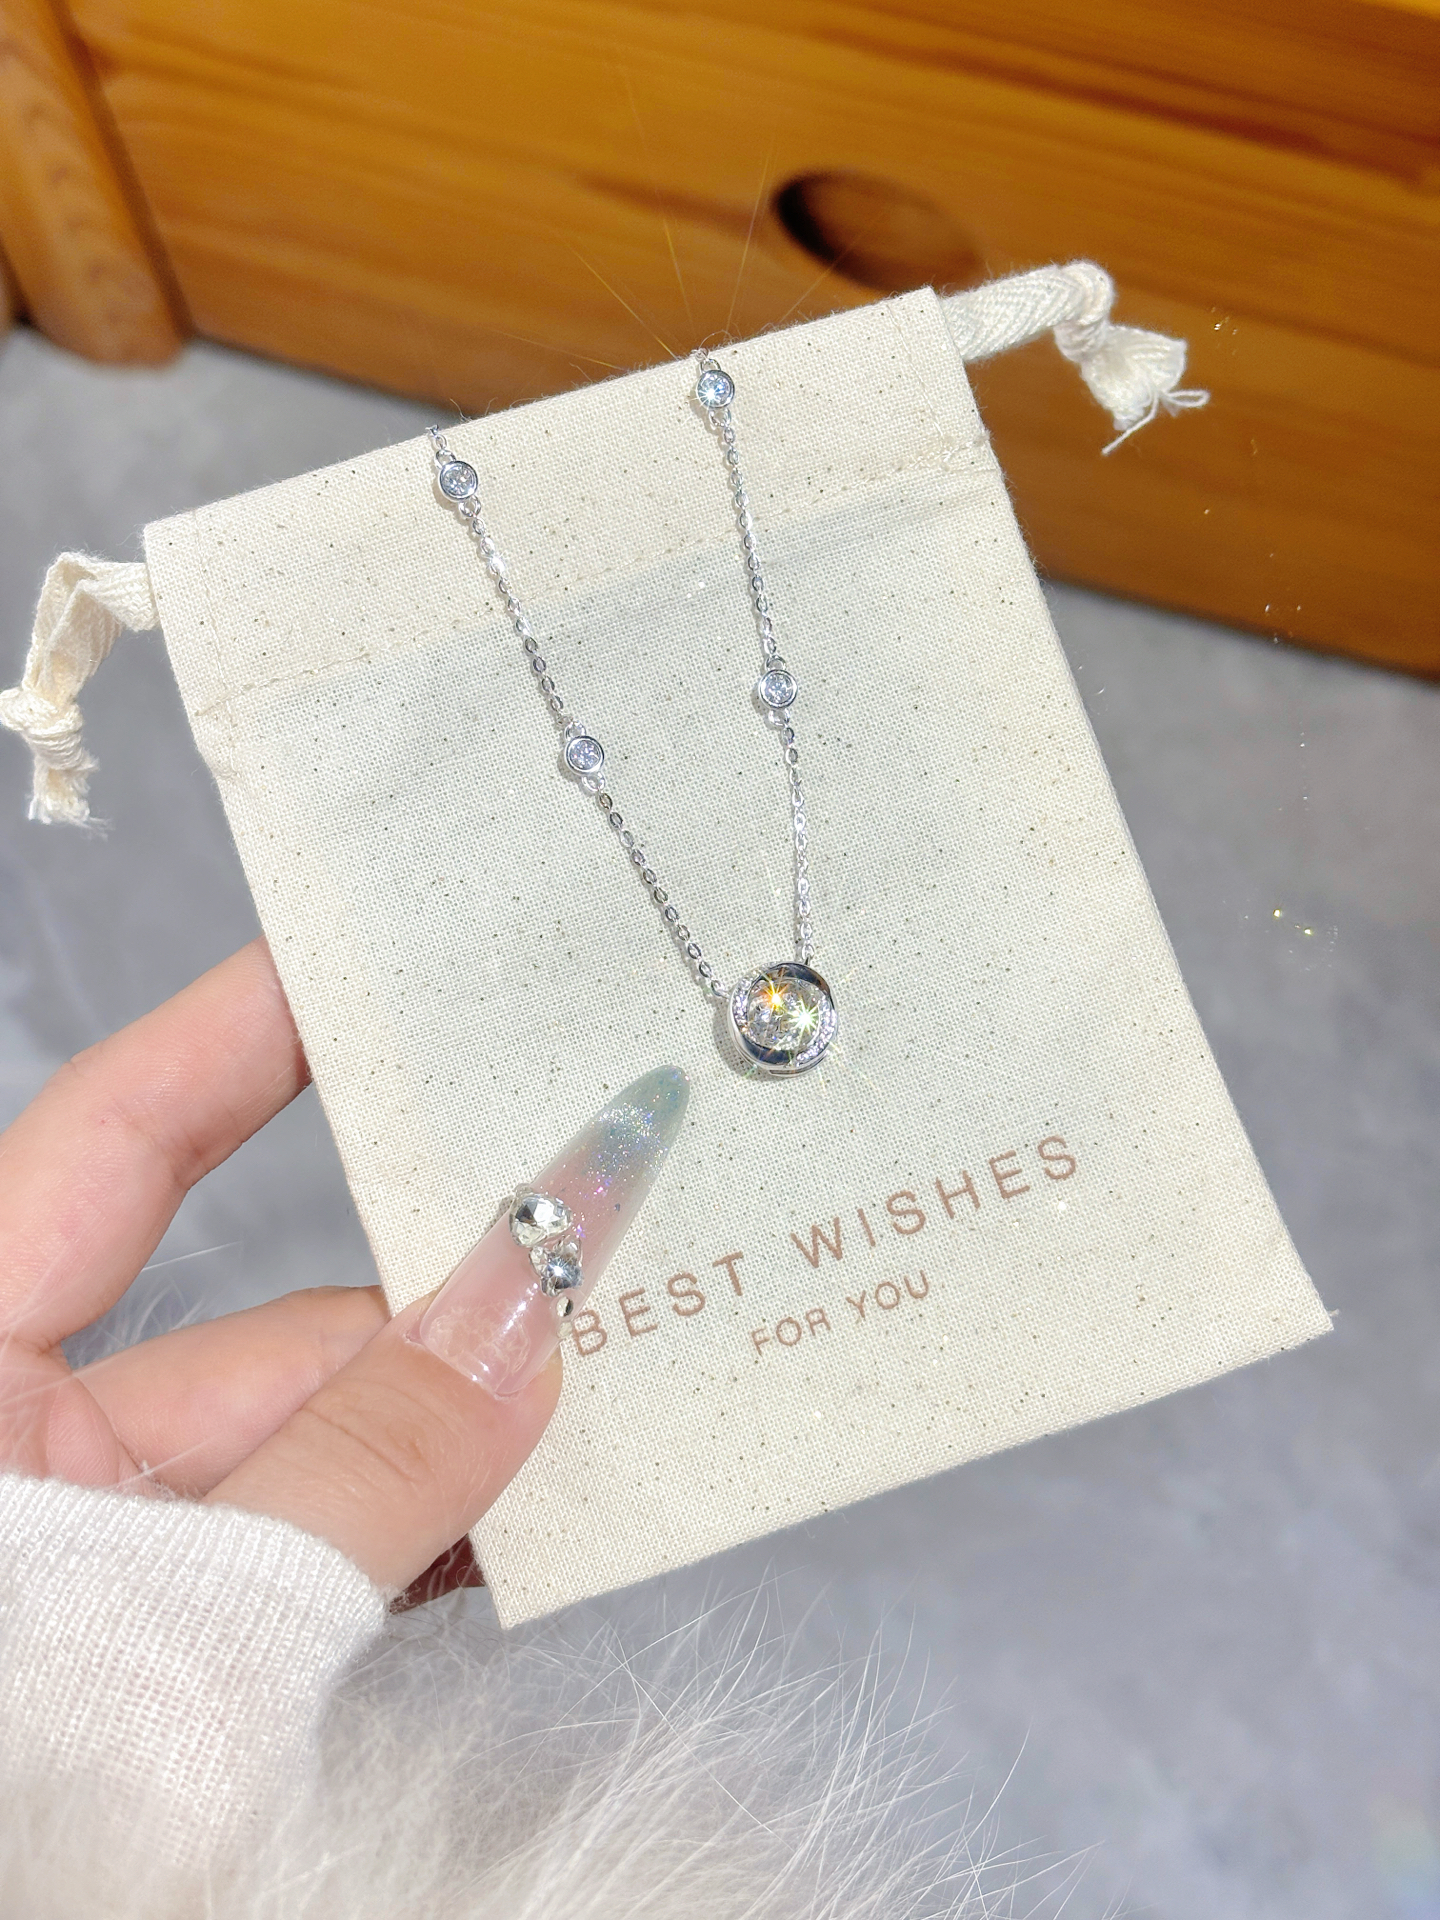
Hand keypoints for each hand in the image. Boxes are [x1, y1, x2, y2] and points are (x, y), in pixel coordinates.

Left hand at [0, 940, 569, 1600]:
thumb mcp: (163, 1616)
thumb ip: (358, 1470)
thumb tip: (532, 1311)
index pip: (115, 1141)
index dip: (246, 1032)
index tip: (379, 958)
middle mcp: (35, 1457)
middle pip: (275, 1331)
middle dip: (448, 1296)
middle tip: (614, 1213)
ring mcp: (112, 1571)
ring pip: (324, 1458)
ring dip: (468, 1435)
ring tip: (633, 1367)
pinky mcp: (180, 1662)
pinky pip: (326, 1566)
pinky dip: (430, 1541)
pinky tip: (549, 1514)